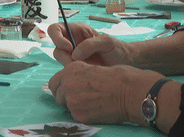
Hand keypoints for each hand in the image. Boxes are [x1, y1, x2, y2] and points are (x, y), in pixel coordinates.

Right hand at [48, 23, 131, 66]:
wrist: (125, 63)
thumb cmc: (118, 49)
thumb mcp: (106, 42)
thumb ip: (90, 44)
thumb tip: (74, 53)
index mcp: (77, 31)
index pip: (55, 29)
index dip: (57, 38)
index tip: (69, 47)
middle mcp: (72, 42)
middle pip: (56, 47)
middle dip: (64, 56)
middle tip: (77, 63)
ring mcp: (73, 55)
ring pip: (60, 60)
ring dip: (68, 65)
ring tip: (84, 68)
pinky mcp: (76, 67)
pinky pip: (67, 70)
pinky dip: (72, 73)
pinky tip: (85, 73)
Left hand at [48, 61, 163, 124]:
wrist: (130, 91)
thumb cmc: (118, 77)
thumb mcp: (92, 67)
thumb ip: (77, 74)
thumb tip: (68, 82)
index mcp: (71, 69)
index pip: (54, 82)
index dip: (61, 86)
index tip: (67, 89)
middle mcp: (68, 83)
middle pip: (57, 94)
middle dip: (66, 96)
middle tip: (81, 97)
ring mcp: (72, 100)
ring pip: (66, 105)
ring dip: (75, 104)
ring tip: (91, 101)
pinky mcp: (79, 114)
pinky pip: (75, 115)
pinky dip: (83, 113)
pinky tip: (96, 108)